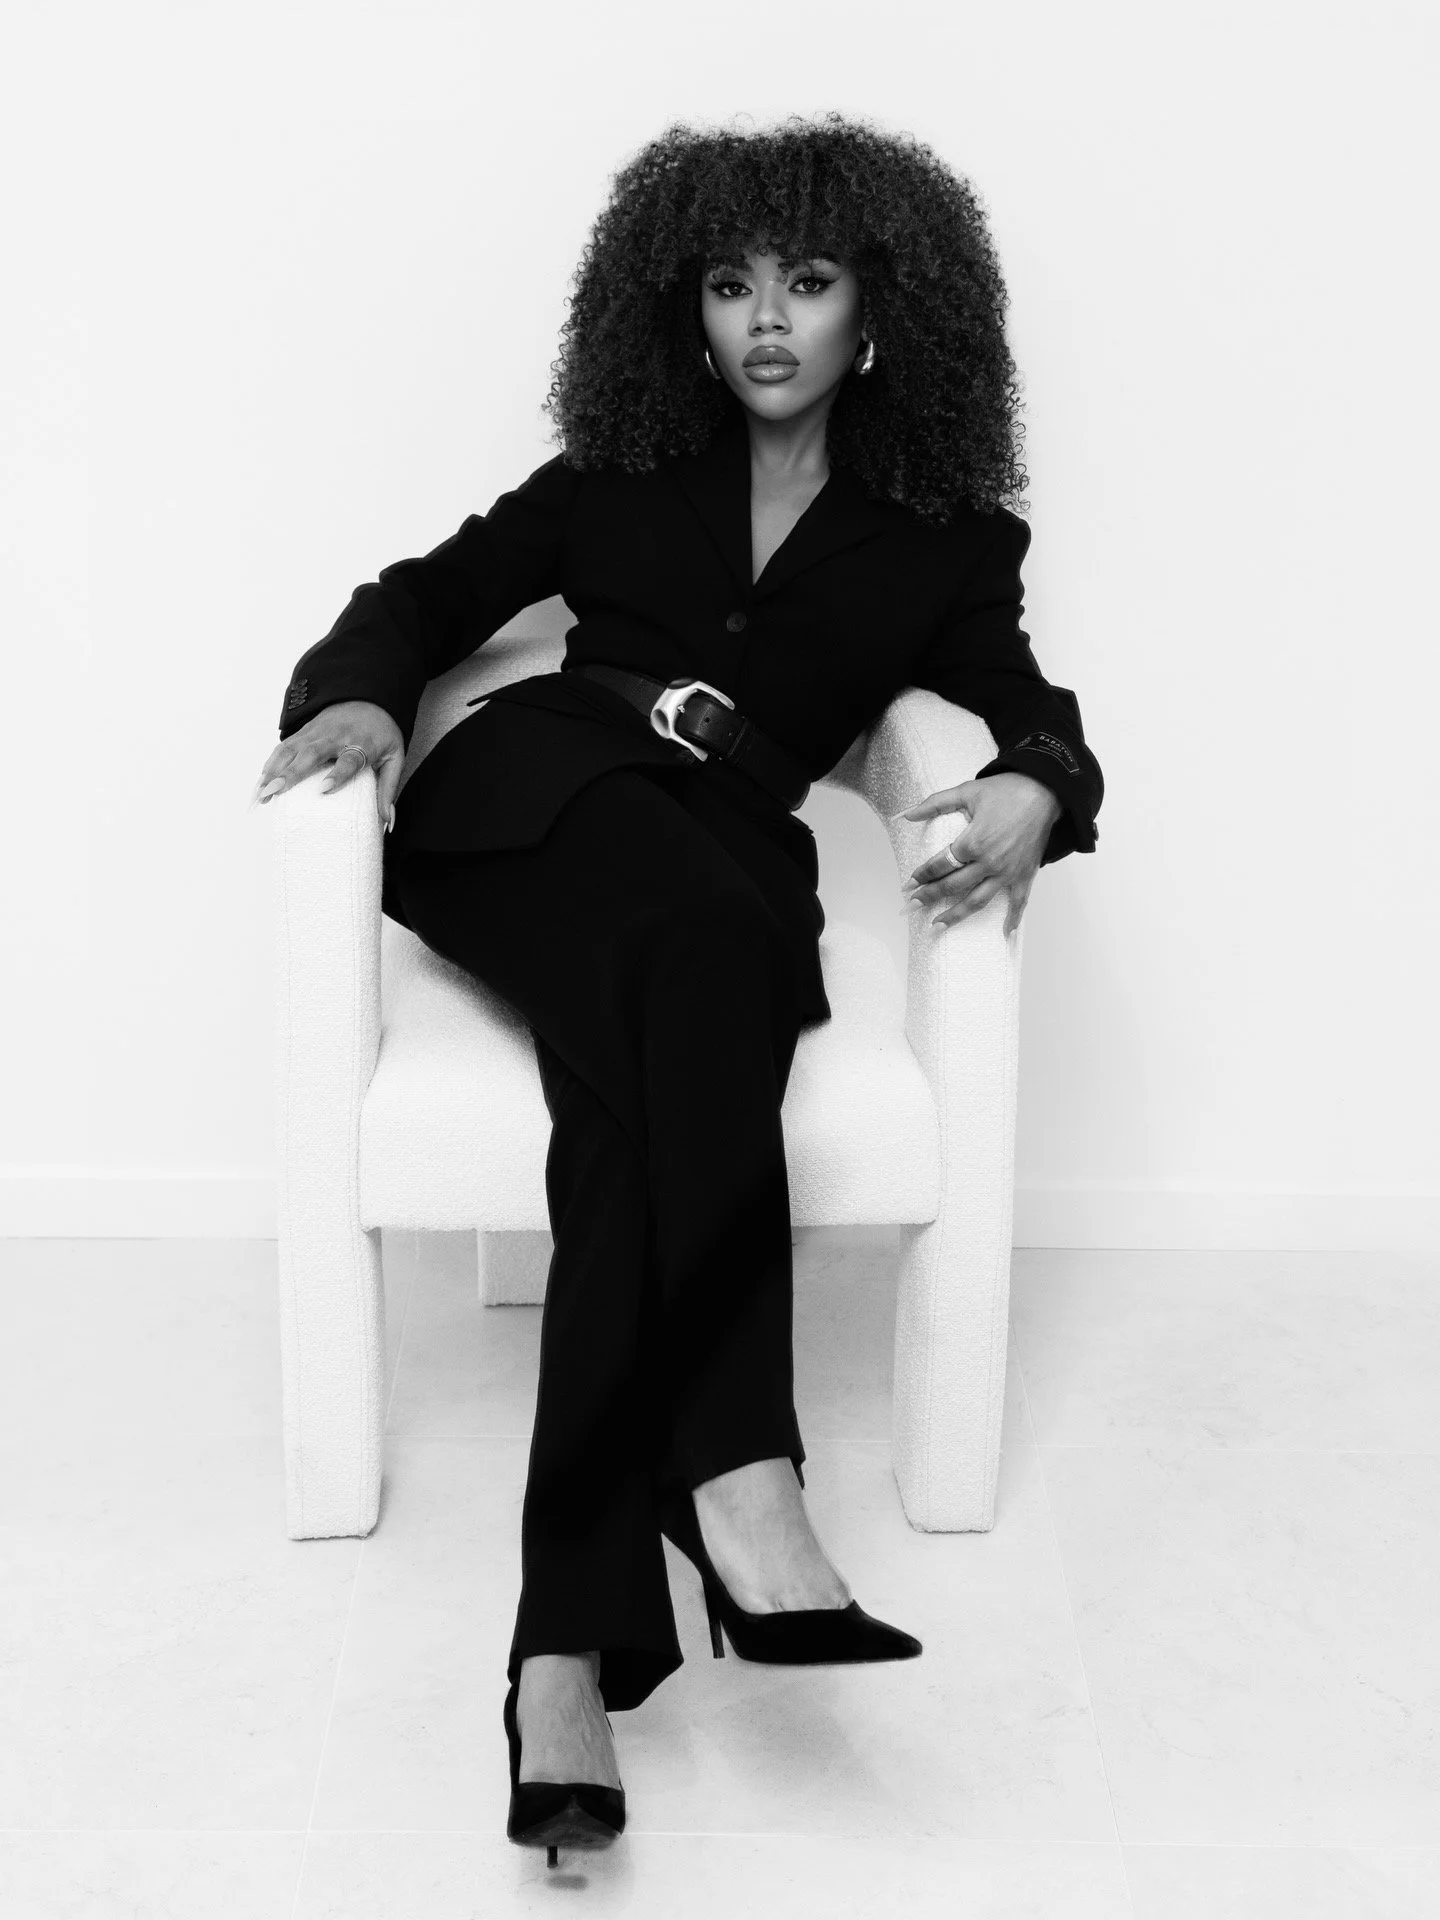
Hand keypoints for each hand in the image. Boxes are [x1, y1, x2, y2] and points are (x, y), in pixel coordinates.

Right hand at [250, 700, 404, 831]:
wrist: (369, 698)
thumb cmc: (382, 733)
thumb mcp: (394, 757)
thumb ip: (389, 789)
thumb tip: (387, 823)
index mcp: (361, 744)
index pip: (348, 760)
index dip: (336, 775)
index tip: (324, 789)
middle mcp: (335, 736)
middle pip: (310, 754)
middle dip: (290, 773)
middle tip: (274, 792)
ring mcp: (316, 732)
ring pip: (290, 749)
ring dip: (273, 771)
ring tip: (261, 794)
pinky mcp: (304, 732)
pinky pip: (283, 747)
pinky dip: (270, 764)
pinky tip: (261, 782)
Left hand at [899, 772, 1061, 936]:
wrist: (1045, 791)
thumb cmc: (1007, 790)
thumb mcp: (967, 791)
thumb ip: (935, 803)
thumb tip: (908, 814)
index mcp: (973, 842)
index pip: (940, 865)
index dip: (922, 875)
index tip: (910, 883)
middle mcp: (989, 862)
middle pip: (952, 886)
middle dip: (930, 896)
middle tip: (914, 904)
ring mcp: (1008, 872)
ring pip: (977, 901)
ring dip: (956, 915)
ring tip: (938, 924)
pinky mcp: (1025, 875)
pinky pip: (1019, 903)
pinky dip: (1012, 919)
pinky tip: (1005, 933)